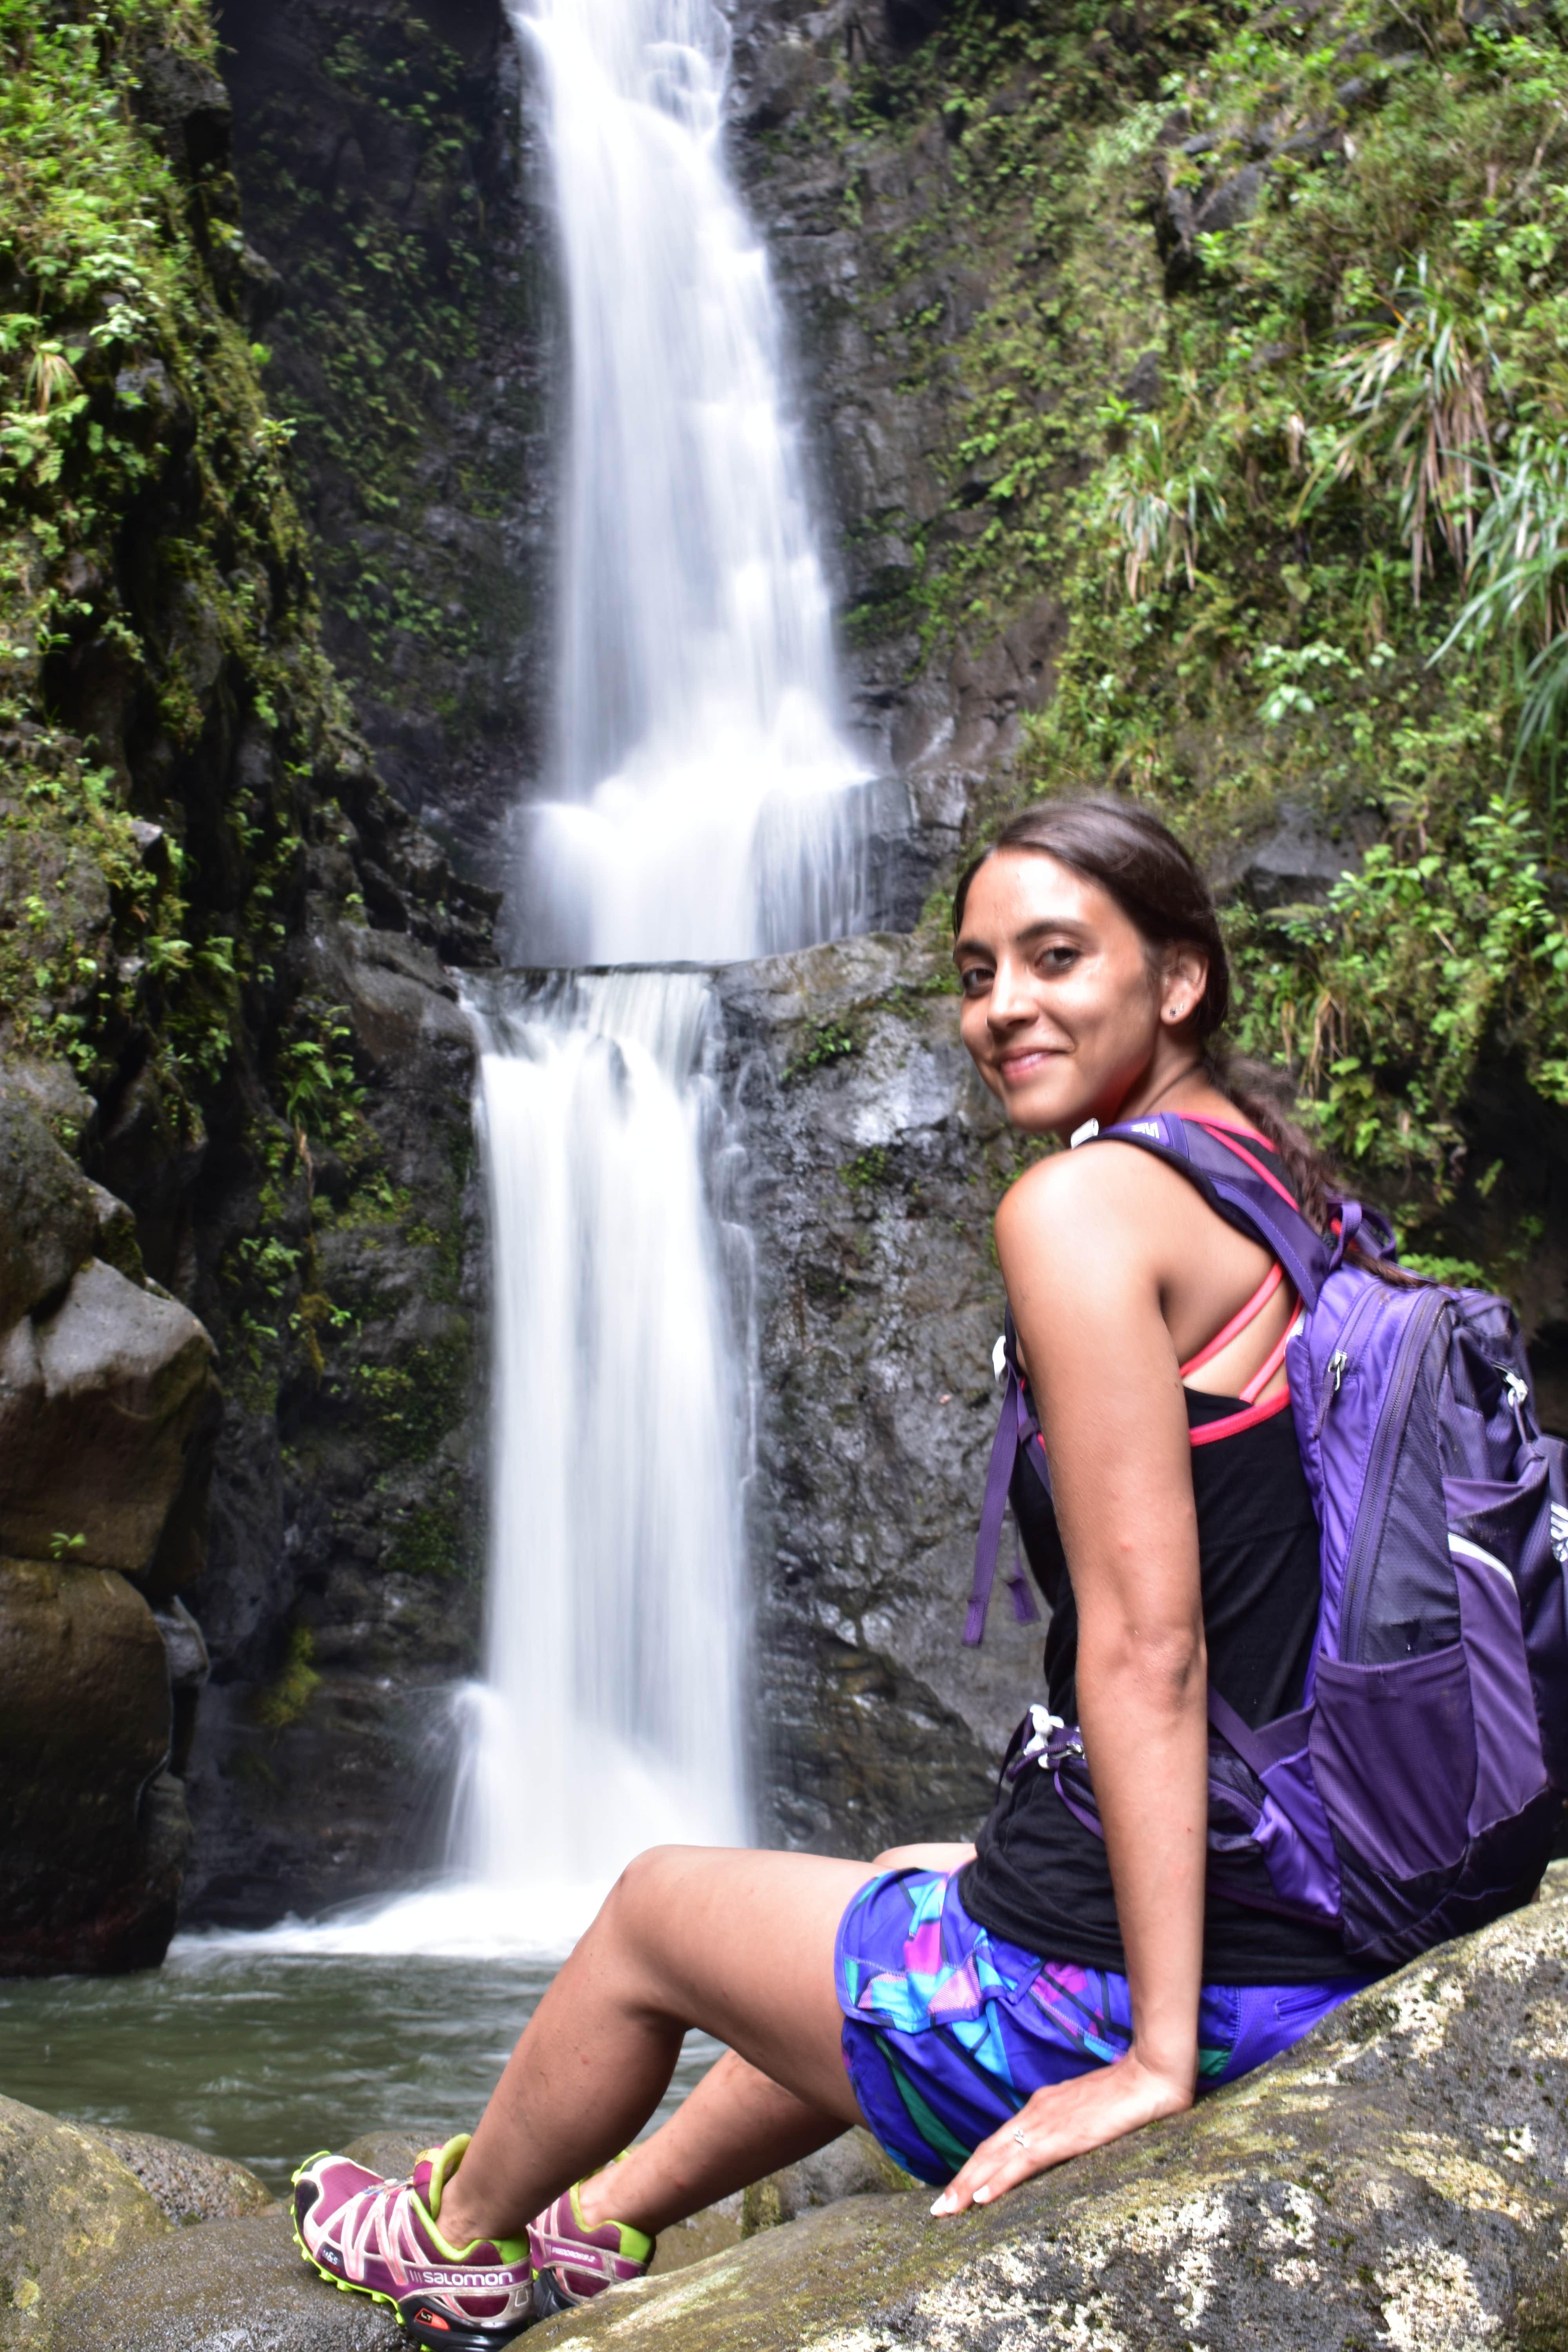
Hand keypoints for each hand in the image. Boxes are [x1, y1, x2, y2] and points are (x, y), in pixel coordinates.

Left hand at [928, 2050, 1193, 2215]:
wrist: (1150, 2074)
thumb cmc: (1126, 2094)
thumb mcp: (1088, 2113)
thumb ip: (1068, 2126)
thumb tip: (1057, 2145)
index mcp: (1042, 2108)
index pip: (999, 2142)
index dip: (976, 2167)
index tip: (957, 2190)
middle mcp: (1037, 2112)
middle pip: (989, 2151)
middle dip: (962, 2181)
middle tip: (938, 2210)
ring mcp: (1048, 2122)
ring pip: (998, 2158)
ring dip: (969, 2185)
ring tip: (947, 2209)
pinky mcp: (1065, 2135)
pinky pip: (1024, 2161)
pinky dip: (1000, 2180)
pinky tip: (983, 2197)